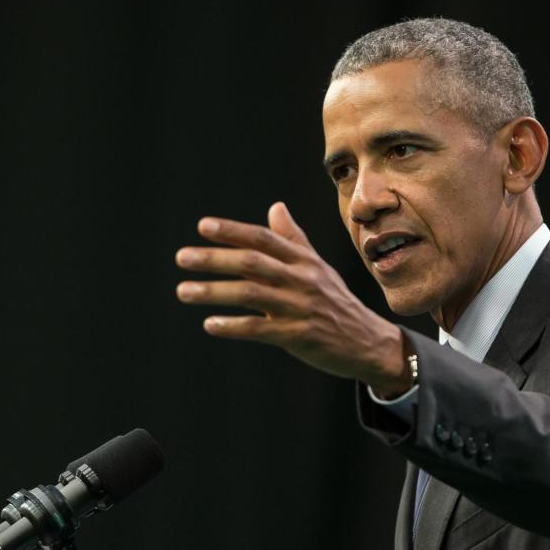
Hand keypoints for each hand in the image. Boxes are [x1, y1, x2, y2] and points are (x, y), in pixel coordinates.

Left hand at [175, 202, 411, 394]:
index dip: (233, 231)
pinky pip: (259, 329)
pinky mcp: (298, 336)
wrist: (368, 342)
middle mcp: (301, 279)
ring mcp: (300, 307)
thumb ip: (293, 239)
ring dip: (214, 291)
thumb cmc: (336, 302)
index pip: (264, 239)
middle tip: (181, 257)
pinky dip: (232, 326)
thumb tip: (275, 207)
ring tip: (183, 291)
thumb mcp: (318, 267)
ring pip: (250, 294)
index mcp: (304, 260)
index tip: (203, 226)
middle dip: (215, 259)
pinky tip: (209, 324)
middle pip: (252, 263)